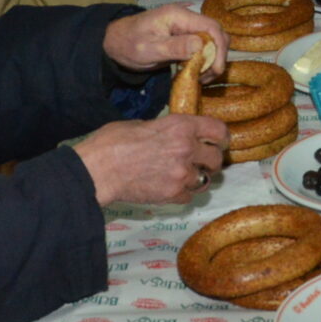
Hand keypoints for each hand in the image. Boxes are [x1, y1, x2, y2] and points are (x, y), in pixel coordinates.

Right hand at [76, 115, 228, 205]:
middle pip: (217, 159)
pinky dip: (182, 194)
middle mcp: (187, 148)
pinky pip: (189, 196)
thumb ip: (165, 130)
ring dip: (198, 179)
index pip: (219, 130)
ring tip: (184, 177)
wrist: (99, 169)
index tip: (218, 142)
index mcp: (181, 126)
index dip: (221, 138)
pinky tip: (170, 188)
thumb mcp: (142, 124)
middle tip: (200, 162)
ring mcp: (181, 173)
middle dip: (210, 161)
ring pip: (206, 180)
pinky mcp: (173, 194)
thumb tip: (172, 135)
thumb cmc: (113, 142)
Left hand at [102, 6, 225, 74]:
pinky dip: (204, 62)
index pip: (211, 26)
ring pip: (212, 42)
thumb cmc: (129, 44)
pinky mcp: (185, 39)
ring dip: (212, 61)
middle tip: (208, 77)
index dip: (219, 47)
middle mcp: (186, 19)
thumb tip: (200, 45)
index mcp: (179, 16)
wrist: (115, 43)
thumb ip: (175, 47)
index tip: (216, 69)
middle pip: (216, 34)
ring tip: (202, 78)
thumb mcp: (150, 49)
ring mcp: (186, 28)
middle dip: (217, 56)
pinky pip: (203, 49)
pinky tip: (197, 74)